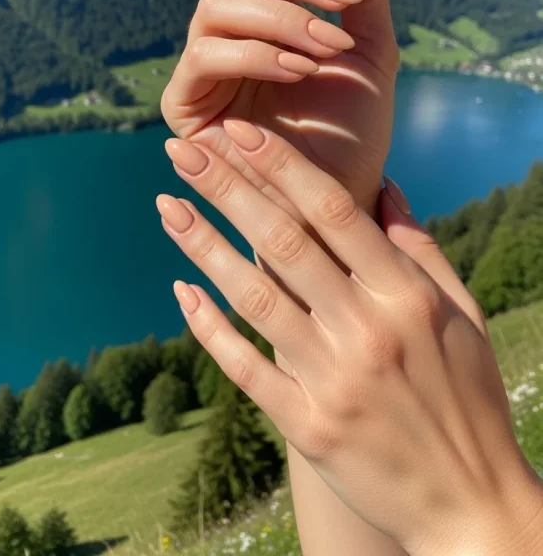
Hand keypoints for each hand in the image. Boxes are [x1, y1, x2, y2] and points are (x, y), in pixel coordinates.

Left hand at [157, 128, 542, 555]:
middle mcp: (365, 331)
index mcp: (406, 295)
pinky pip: (244, 368)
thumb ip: (418, 246)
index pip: (332, 211)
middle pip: (282, 242)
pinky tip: (181, 288)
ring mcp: (331, 380)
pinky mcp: (306, 426)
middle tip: (184, 149)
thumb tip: (384, 184)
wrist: (469, 504)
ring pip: (252, 297)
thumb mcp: (461, 313)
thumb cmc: (469, 396)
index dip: (281, 165)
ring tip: (166, 204)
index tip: (239, 131)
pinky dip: (208, 328)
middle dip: (227, 188)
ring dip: (203, 245)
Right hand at [161, 0, 398, 217]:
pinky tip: (299, 71)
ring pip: (217, 5)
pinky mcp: (185, 103)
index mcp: (263, 9)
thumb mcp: (372, 50)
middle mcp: (226, 30)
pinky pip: (206, 54)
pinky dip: (256, 53)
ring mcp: (202, 65)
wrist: (340, 201)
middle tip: (341, 1)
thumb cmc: (354, 130)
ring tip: (328, 48)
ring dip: (281, 17)